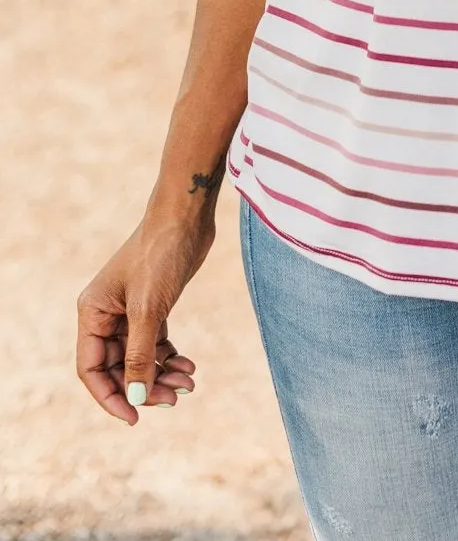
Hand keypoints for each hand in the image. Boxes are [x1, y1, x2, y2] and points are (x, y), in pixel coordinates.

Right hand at [76, 212, 210, 423]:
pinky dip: (169, 357)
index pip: (92, 368)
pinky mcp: (153, 306)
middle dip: (143, 386)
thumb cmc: (161, 254)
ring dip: (161, 374)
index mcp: (93, 313)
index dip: (109, 396)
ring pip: (139, 358)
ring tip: (188, 383)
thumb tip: (135, 397)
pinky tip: (188, 366)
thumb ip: (139, 354)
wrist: (186, 216)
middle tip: (174, 399)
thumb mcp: (149, 308)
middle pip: (117, 367)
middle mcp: (106, 314)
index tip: (135, 418)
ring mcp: (130, 311)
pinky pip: (155, 344)